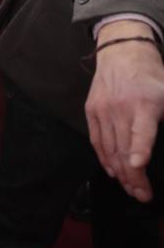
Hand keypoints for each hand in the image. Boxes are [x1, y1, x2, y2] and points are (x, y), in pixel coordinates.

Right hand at [86, 20, 163, 202]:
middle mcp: (120, 108)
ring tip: (131, 189)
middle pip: (124, 148)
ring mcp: (103, 110)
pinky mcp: (91, 110)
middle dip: (134, 176)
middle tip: (143, 195)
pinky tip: (112, 171)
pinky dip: (104, 158)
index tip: (138, 165)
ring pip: (110, 148)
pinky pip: (97, 140)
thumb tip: (163, 139)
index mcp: (144, 103)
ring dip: (120, 173)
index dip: (139, 149)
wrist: (122, 51)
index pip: (141, 131)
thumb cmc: (150, 75)